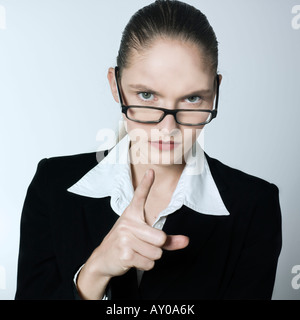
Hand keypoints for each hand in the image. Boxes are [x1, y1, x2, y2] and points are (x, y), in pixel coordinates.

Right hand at [77, 169, 188, 298]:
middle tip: (143, 245)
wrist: (103, 258)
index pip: (139, 196)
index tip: (151, 170)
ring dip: (150, 257)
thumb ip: (167, 239)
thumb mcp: (144, 237)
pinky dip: (145, 265)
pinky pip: (149, 263)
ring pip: (156, 253)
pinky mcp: (124, 253)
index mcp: (131, 214)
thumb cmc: (126, 243)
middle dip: (157, 247)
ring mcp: (125, 237)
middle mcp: (127, 222)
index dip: (146, 184)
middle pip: (161, 238)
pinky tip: (132, 259)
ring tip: (136, 252)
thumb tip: (187, 241)